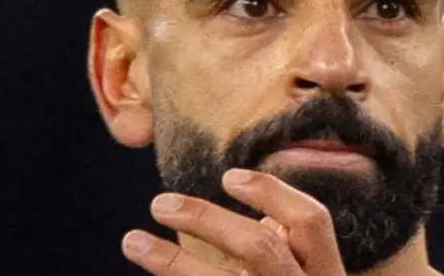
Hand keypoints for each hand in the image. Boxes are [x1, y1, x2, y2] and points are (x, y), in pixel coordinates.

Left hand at [121, 168, 346, 275]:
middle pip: (261, 247)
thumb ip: (287, 250)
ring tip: (132, 240)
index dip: (271, 192)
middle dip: (207, 219)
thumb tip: (259, 207)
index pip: (311, 221)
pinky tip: (153, 267)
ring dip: (172, 261)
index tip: (227, 177)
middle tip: (159, 202)